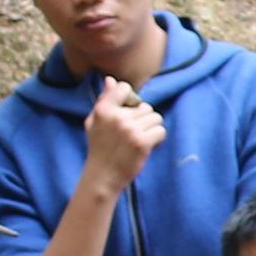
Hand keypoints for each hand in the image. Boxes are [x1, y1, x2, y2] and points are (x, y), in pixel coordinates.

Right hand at [80, 74, 167, 191]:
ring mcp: (130, 129)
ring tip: (140, 139)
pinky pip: (161, 131)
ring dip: (152, 128)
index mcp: (103, 109)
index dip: (130, 99)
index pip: (124, 88)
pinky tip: (147, 146)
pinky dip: (158, 139)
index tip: (129, 113)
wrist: (103, 176)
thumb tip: (110, 79)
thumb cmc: (99, 148)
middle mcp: (117, 117)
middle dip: (143, 119)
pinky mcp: (142, 142)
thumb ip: (104, 100)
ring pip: (155, 118)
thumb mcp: (94, 122)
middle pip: (145, 107)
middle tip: (134, 133)